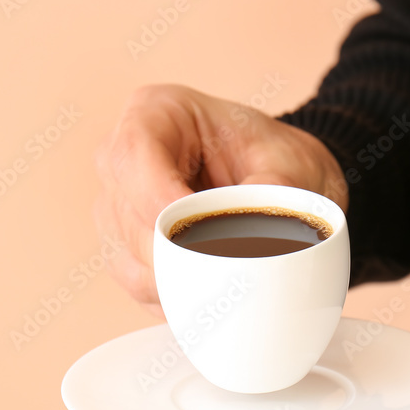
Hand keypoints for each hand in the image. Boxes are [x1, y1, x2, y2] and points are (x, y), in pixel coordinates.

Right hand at [94, 84, 348, 316]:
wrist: (281, 180)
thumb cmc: (276, 157)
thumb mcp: (292, 163)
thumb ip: (278, 192)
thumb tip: (265, 237)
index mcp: (155, 113)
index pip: (134, 155)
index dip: (160, 199)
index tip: (201, 233)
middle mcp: (121, 160)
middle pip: (128, 217)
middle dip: (178, 251)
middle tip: (234, 267)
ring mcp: (116, 208)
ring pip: (130, 260)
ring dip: (179, 280)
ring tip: (233, 277)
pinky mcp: (125, 251)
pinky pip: (139, 285)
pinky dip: (177, 295)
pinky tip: (214, 290)